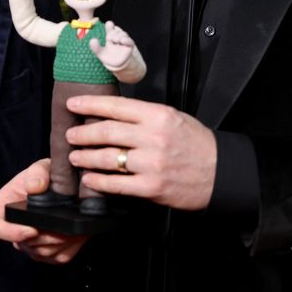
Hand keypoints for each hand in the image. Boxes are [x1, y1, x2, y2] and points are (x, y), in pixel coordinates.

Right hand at [0, 159, 88, 264]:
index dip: (12, 233)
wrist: (60, 186)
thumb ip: (38, 172)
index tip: (32, 229)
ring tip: (75, 228)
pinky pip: (57, 257)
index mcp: (5, 207)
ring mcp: (29, 243)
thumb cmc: (45, 176)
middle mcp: (13, 228)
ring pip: (42, 253)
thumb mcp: (41, 166)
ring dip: (60, 242)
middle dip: (46, 237)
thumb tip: (35, 186)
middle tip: (65, 226)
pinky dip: (70, 248)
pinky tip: (77, 234)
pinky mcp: (47, 252)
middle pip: (24, 244)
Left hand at [66, 94, 216, 209]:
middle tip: (71, 135)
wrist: (221, 173)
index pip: (116, 106)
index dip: (89, 104)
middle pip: (106, 132)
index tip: (73, 104)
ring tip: (75, 157)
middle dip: (82, 133)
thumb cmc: (196, 144)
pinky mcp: (151, 187)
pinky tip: (89, 179)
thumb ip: (144, 116)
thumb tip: (112, 114)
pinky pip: (117, 184)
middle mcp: (153, 137)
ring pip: (107, 158)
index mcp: (158, 115)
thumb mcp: (173, 118)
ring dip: (86, 157)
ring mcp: (151, 163)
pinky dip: (98, 181)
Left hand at [89, 20, 135, 70]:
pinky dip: (126, 40)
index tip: (109, 24)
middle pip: (116, 31)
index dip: (110, 25)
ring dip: (118, 36)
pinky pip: (129, 41)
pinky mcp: (129, 46)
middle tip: (109, 39)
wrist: (116, 66)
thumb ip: (95, 47)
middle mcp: (117, 37)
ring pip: (123, 34)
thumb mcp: (100, 53)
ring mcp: (124, 41)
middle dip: (113, 33)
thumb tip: (92, 40)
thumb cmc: (108, 57)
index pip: (110, 28)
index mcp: (110, 37)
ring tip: (115, 41)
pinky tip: (122, 41)